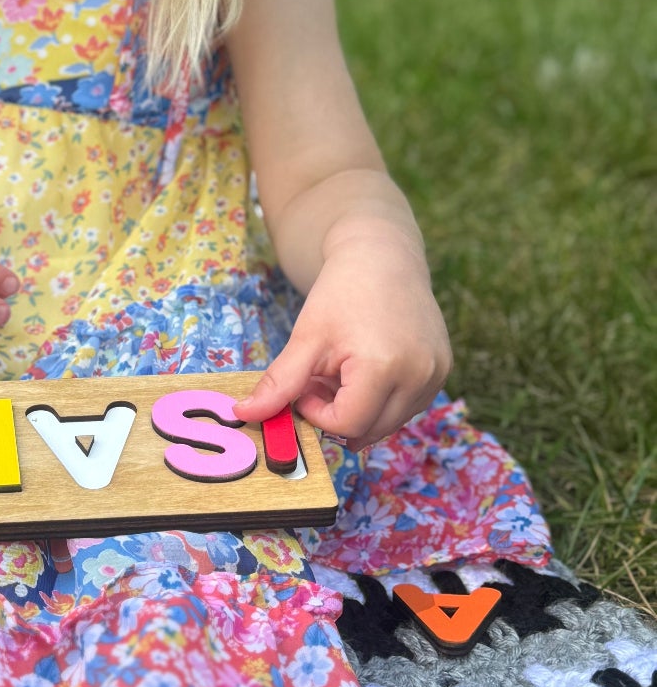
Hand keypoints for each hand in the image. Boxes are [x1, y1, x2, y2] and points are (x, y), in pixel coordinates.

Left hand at [234, 236, 451, 451]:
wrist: (382, 256)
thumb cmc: (342, 293)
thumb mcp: (306, 338)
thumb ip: (279, 384)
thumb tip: (243, 413)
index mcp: (384, 367)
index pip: (346, 424)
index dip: (318, 412)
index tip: (308, 384)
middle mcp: (419, 376)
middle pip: (370, 430)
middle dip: (339, 414)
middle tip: (324, 379)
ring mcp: (436, 375)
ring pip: (390, 423)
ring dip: (362, 410)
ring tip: (347, 371)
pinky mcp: (442, 371)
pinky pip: (408, 407)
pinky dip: (383, 400)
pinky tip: (369, 368)